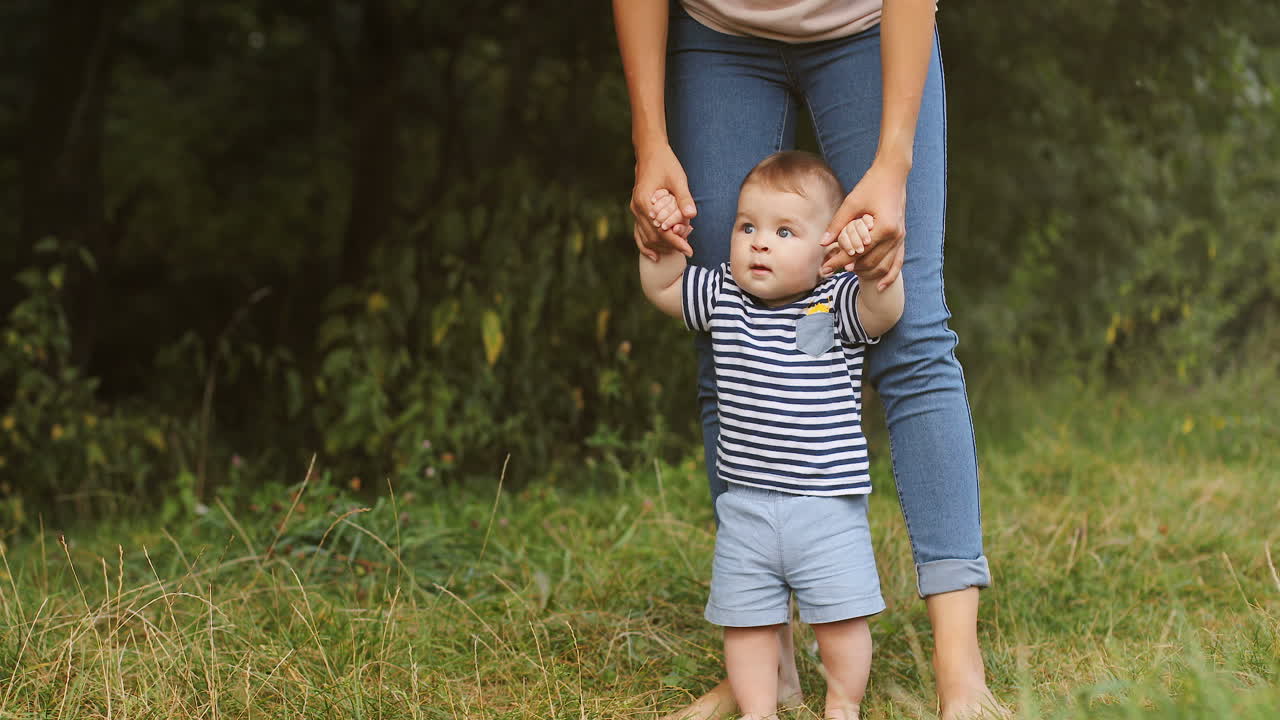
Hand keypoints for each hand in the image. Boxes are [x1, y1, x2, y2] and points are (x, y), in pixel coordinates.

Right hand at [630, 143, 696, 260]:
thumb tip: (692, 216)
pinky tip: (655, 256)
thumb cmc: (665, 164)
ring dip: (660, 247)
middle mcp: (637, 209)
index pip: (661, 231)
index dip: (676, 242)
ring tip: (677, 251)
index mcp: (645, 202)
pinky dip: (646, 245)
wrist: (650, 153)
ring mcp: (635, 211)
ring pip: (645, 238)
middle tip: (687, 249)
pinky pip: (639, 233)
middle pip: (653, 237)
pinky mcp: (637, 210)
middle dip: (670, 246)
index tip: (690, 250)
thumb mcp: (678, 179)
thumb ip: (684, 198)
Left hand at [819, 161, 908, 289]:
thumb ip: (838, 225)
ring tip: (846, 274)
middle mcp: (895, 236)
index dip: (839, 261)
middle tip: (830, 272)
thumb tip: (823, 244)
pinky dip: (889, 275)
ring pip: (883, 266)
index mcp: (884, 227)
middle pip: (869, 262)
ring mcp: (900, 238)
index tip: (824, 268)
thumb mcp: (851, 203)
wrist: (892, 175)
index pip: (857, 252)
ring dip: (865, 273)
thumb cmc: (870, 186)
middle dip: (848, 268)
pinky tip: (880, 287)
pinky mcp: (901, 238)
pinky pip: (897, 262)